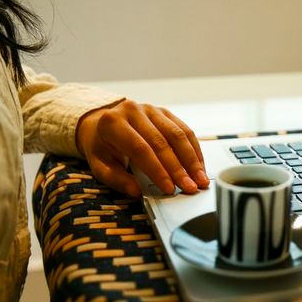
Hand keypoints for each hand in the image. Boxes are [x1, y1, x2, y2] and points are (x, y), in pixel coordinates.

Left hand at [76, 100, 208, 196]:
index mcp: (113, 123)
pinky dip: (194, 151)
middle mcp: (133, 111)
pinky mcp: (165, 112)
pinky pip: (184, 130)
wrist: (102, 125)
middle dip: (178, 169)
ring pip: (177, 135)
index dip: (157, 170)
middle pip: (162, 142)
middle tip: (190, 188)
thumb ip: (116, 179)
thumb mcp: (100, 165)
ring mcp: (151, 109)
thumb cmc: (102, 148)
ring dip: (192, 160)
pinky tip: (200, 167)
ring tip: (201, 180)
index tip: (169, 188)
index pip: (140, 148)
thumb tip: (137, 192)